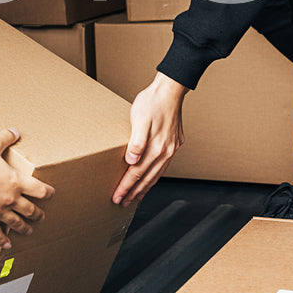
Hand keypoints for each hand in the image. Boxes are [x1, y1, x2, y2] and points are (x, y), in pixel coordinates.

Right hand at [0, 128, 54, 247]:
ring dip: (24, 228)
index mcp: (15, 181)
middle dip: (38, 214)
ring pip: (17, 223)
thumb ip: (5, 138)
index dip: (48, 193)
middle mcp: (10, 199)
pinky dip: (2, 240)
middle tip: (41, 217)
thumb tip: (15, 131)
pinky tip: (7, 245)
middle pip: (30, 210)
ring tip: (28, 231)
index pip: (39, 190)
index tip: (51, 194)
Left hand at [113, 73, 187, 205]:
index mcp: (156, 148)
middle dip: (134, 192)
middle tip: (123, 202)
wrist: (170, 89)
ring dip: (145, 187)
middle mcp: (166, 151)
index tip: (117, 197)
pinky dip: (155, 176)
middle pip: (147, 178)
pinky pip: (163, 166)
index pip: (137, 174)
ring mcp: (172, 149)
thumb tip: (132, 161)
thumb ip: (136, 142)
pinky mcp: (175, 144)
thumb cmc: (152, 102)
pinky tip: (150, 178)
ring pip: (156, 175)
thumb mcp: (139, 119)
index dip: (126, 187)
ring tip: (135, 196)